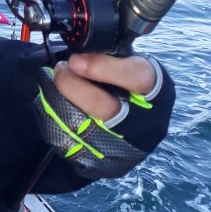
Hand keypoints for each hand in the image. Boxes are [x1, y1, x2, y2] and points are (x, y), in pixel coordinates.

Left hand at [35, 52, 172, 179]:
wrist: (124, 123)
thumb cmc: (123, 84)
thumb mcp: (126, 65)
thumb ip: (111, 56)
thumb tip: (82, 46)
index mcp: (157, 92)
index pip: (139, 78)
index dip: (104, 68)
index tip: (76, 60)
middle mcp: (147, 123)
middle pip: (107, 109)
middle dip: (74, 87)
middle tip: (61, 70)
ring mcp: (128, 147)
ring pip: (85, 128)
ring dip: (60, 102)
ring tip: (54, 82)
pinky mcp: (108, 165)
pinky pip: (73, 144)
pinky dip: (55, 122)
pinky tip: (53, 105)